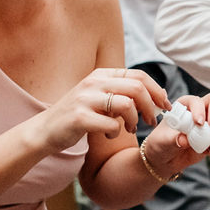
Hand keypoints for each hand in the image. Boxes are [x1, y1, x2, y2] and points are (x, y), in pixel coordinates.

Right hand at [34, 67, 169, 152]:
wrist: (45, 130)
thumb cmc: (79, 115)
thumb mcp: (99, 96)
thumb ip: (122, 92)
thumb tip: (156, 94)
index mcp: (101, 74)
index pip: (139, 75)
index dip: (157, 91)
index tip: (165, 106)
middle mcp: (93, 82)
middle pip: (137, 88)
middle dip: (151, 106)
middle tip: (151, 121)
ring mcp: (85, 99)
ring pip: (126, 104)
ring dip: (134, 120)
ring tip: (130, 129)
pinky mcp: (79, 118)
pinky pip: (110, 124)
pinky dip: (116, 131)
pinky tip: (110, 134)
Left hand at [141, 91, 209, 178]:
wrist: (165, 159)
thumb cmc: (161, 143)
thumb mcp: (162, 140)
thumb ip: (173, 138)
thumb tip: (184, 140)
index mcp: (184, 104)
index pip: (196, 100)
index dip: (199, 110)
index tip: (198, 123)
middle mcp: (199, 109)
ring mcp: (209, 122)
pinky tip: (207, 150)